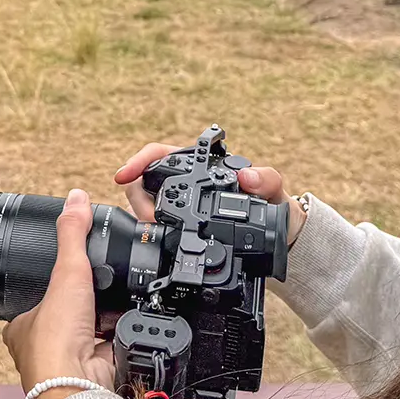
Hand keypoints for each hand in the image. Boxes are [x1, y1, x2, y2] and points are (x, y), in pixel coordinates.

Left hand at [2, 189, 116, 398]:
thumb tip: (76, 198)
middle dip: (86, 304)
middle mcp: (44, 348)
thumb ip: (73, 235)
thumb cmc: (56, 340)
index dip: (52, 285)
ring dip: (108, 318)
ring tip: (114, 303)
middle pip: (68, 314)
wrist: (79, 385)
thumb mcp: (65, 273)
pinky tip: (129, 322)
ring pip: (93, 331)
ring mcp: (72, 361)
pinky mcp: (99, 369)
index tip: (69, 274)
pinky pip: (115, 343)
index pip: (34, 299)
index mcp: (22, 327)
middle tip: (98, 288)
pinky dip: (125, 332)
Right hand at [114, 142, 306, 247]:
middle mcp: (184, 182)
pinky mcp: (177, 227)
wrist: (276, 236)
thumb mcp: (272, 189)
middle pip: (143, 182)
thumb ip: (265, 179)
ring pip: (144, 206)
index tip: (123, 174)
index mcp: (199, 164)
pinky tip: (163, 244)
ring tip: (163, 233)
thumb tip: (246, 177)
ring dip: (147, 219)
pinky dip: (154, 234)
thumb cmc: (272, 204)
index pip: (158, 154)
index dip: (138, 161)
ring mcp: (178, 205)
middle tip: (154, 219)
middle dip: (141, 201)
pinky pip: (155, 227)